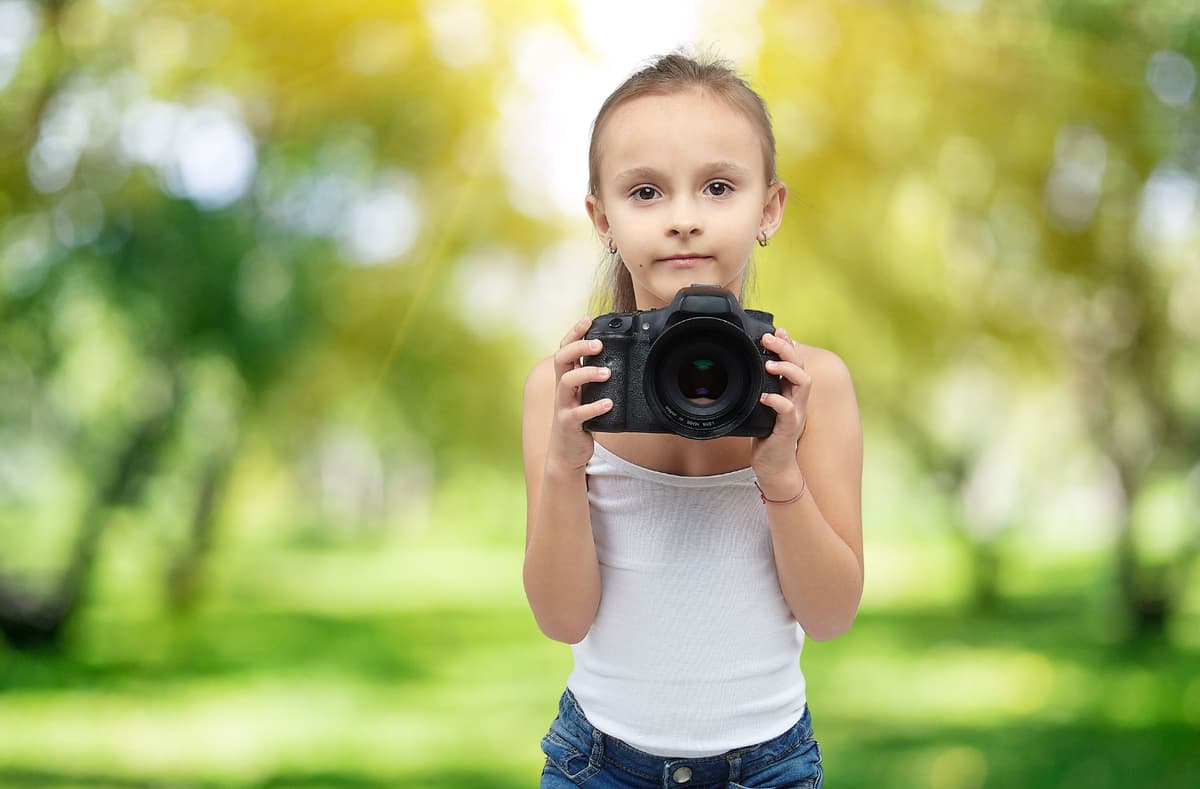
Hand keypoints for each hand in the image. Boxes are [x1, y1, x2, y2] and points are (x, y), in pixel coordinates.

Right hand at [546, 316, 613, 471]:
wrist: (566, 452)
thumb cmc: (579, 420)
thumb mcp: (584, 396)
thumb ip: (593, 380)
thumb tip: (617, 361)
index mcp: (566, 379)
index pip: (565, 349)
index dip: (574, 333)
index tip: (587, 319)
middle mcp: (561, 389)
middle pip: (561, 359)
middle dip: (578, 347)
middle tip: (599, 344)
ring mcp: (562, 406)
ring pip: (566, 382)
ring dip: (587, 374)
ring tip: (607, 373)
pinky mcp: (568, 424)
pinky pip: (578, 413)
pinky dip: (594, 407)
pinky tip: (609, 403)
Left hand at [751, 327, 811, 484]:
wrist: (774, 466)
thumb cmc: (766, 436)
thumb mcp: (762, 407)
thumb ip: (760, 389)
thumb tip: (743, 370)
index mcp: (791, 392)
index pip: (796, 362)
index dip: (789, 344)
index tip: (778, 330)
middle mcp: (797, 400)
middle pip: (801, 366)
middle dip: (786, 349)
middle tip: (769, 339)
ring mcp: (796, 414)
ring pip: (803, 384)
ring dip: (787, 370)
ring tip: (769, 363)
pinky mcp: (788, 429)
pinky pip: (788, 411)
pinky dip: (778, 401)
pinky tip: (765, 396)